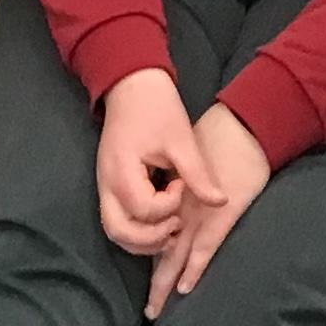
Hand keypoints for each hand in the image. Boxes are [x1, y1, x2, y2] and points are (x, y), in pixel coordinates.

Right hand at [95, 68, 220, 258]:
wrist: (131, 86)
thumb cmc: (157, 107)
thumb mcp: (182, 139)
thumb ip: (198, 175)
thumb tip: (221, 202)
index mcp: (122, 170)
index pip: (143, 209)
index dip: (169, 205)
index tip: (182, 184)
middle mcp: (107, 185)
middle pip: (119, 232)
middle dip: (151, 239)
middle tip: (176, 225)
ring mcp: (105, 188)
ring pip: (116, 232)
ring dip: (144, 240)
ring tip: (171, 228)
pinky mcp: (110, 188)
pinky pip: (119, 221)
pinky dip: (139, 231)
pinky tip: (162, 222)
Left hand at [145, 102, 271, 319]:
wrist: (242, 128)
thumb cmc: (219, 141)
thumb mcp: (190, 163)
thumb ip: (181, 185)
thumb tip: (175, 200)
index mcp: (175, 200)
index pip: (158, 236)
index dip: (152, 259)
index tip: (147, 284)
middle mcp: (182, 212)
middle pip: (163, 254)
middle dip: (156, 285)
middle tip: (148, 312)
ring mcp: (200, 216)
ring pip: (177, 258)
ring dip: (166, 285)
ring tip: (156, 311)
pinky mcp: (220, 217)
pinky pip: (204, 249)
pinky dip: (193, 269)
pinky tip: (184, 288)